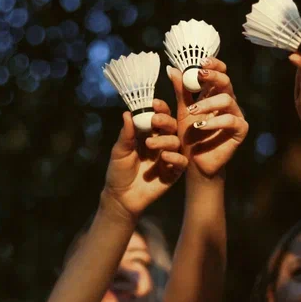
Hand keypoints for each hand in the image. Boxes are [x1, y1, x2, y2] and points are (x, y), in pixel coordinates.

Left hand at [102, 101, 187, 217]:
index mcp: (148, 134)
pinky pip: (182, 161)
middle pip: (171, 126)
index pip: (158, 117)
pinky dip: (176, 157)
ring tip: (150, 144)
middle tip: (155, 121)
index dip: (159, 109)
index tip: (154, 104)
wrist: (121, 197)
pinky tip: (165, 157)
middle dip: (165, 121)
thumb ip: (126, 134)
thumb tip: (127, 113)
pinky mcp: (174, 172)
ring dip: (165, 140)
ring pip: (176, 142)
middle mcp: (161, 143)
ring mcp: (169, 157)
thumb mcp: (119, 151)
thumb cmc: (118, 172)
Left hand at [167, 59, 248, 177]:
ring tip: (192, 111)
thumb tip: (171, 69)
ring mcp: (236, 115)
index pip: (219, 73)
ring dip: (208, 103)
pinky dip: (214, 122)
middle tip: (200, 74)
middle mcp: (228, 102)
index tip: (201, 61)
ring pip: (227, 99)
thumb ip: (180, 91)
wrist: (195, 162)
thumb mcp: (182, 111)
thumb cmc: (190, 136)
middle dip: (213, 76)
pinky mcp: (240, 130)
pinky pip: (230, 120)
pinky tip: (200, 126)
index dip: (214, 64)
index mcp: (215, 95)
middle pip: (226, 82)